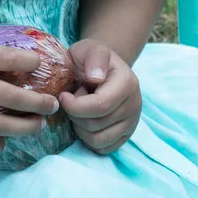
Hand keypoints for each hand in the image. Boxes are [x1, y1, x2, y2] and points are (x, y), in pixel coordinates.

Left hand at [58, 39, 141, 154]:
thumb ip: (94, 58)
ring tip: (80, 111)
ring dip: (80, 128)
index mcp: (127, 83)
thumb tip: (96, 78)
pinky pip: (102, 148)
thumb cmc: (91, 60)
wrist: (101, 69)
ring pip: (98, 140)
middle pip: (96, 125)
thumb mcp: (89, 49)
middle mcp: (134, 105)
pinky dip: (88, 139)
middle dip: (75, 115)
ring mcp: (132, 123)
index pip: (101, 106)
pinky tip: (85, 121)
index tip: (63, 96)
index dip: (75, 106)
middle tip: (73, 100)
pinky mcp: (125, 136)